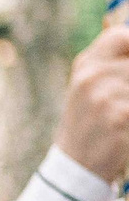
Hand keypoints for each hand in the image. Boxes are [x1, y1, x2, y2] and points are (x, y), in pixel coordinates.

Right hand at [61, 26, 128, 186]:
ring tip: (124, 113)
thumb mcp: (90, 88)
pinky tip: (125, 126)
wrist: (76, 164)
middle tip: (123, 98)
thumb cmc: (90, 123)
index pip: (122, 36)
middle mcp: (92, 77)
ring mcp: (105, 97)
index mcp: (85, 65)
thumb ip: (112, 64)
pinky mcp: (120, 117)